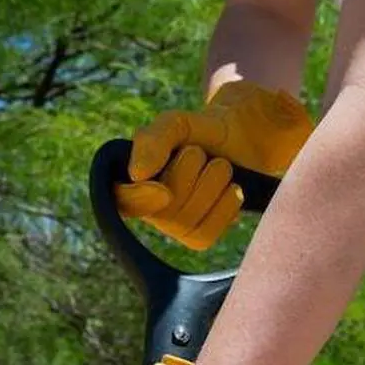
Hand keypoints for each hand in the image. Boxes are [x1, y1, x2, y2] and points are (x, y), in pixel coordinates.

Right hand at [116, 81, 313, 249]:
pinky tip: (232, 189)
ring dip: (212, 181)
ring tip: (219, 166)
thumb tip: (136, 174)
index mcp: (133, 181)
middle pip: (165, 206)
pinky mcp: (199, 238)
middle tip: (200, 154)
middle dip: (190, 171)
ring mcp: (174, 228)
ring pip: (188, 217)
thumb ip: (153, 141)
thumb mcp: (176, 125)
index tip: (163, 190)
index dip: (140, 199)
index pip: (122, 200)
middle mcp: (149, 210)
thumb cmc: (201, 133)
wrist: (242, 141)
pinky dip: (227, 204)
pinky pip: (209, 230)